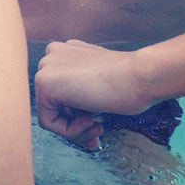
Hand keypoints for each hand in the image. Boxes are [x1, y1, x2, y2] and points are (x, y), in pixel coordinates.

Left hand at [34, 40, 149, 149]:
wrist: (140, 75)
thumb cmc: (131, 81)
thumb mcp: (100, 82)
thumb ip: (82, 89)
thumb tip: (72, 109)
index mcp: (67, 52)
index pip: (62, 92)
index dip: (78, 114)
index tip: (97, 126)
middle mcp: (52, 55)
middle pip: (54, 103)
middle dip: (76, 124)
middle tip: (97, 133)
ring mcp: (46, 67)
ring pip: (50, 114)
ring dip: (75, 129)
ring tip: (98, 128)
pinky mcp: (44, 83)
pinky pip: (47, 121)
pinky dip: (69, 131)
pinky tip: (90, 121)